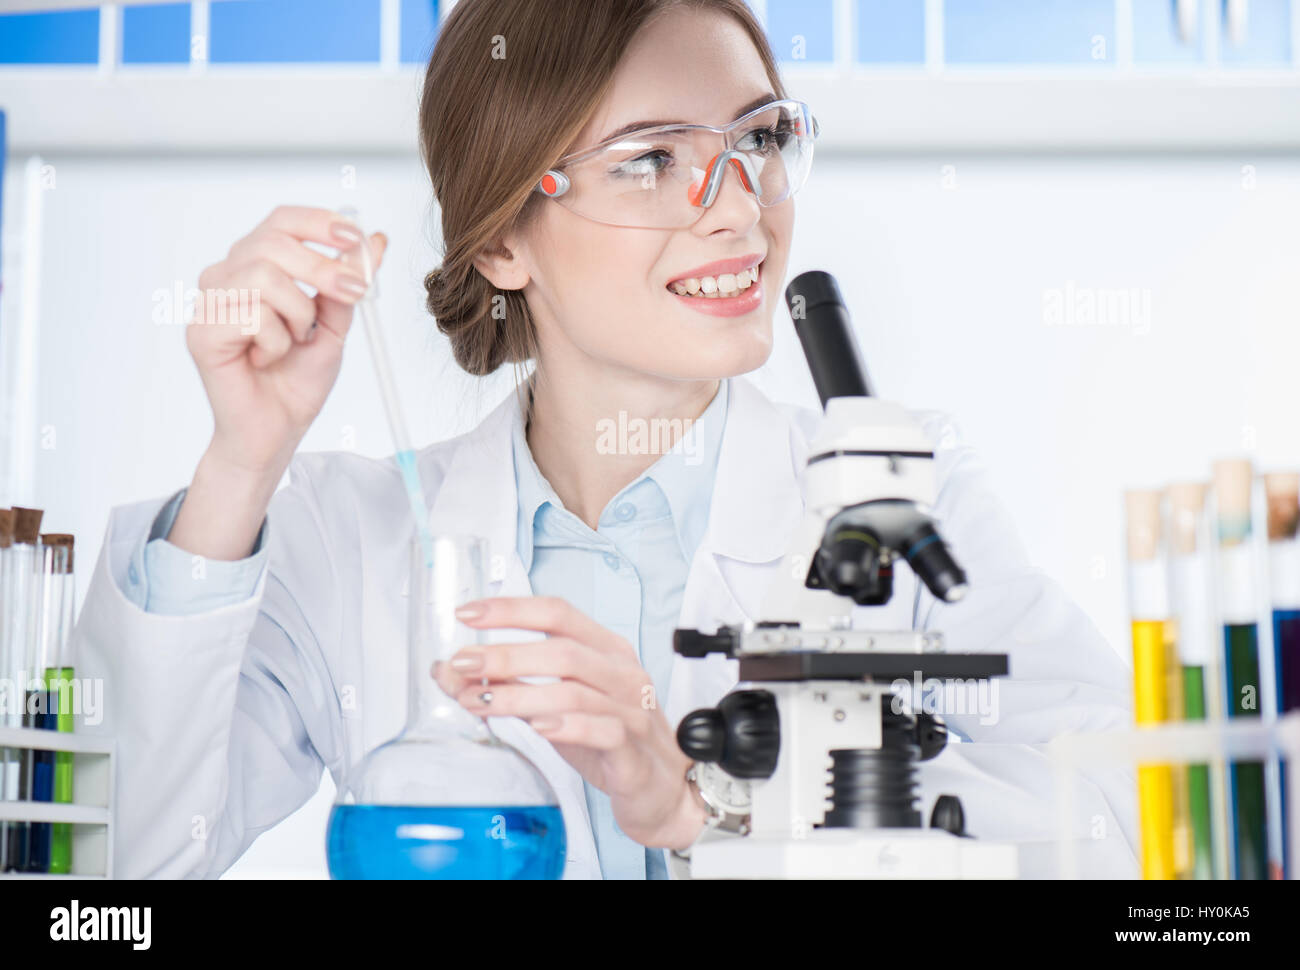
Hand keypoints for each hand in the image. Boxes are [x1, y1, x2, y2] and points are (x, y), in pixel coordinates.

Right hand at [169, 206, 385, 559]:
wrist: (278, 428)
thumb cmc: (297, 377)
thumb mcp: (336, 324)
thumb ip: (349, 282)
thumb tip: (376, 240)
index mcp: (255, 264)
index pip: (281, 221)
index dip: (319, 222)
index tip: (356, 238)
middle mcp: (226, 275)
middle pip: (273, 242)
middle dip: (323, 268)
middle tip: (352, 295)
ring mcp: (209, 302)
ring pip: (264, 277)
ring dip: (298, 314)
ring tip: (295, 341)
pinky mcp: (202, 331)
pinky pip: (251, 315)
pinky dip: (275, 341)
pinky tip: (266, 359)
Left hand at [433, 596, 709, 851]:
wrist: (663, 790)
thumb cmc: (610, 741)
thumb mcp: (556, 707)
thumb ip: (509, 687)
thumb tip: (450, 670)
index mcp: (606, 650)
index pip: (558, 614)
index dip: (512, 609)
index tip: (468, 612)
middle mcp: (622, 673)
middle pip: (563, 650)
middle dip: (506, 655)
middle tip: (462, 663)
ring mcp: (632, 711)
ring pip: (575, 692)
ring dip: (520, 695)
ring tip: (479, 702)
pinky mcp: (633, 752)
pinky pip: (603, 731)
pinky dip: (568, 726)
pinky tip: (538, 728)